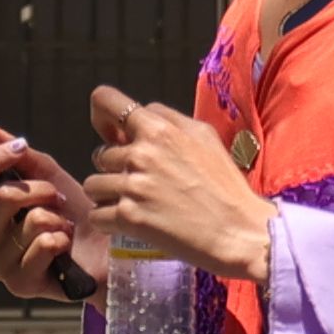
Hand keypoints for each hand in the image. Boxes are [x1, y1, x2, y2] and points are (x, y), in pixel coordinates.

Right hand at [0, 119, 100, 303]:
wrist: (106, 250)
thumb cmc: (74, 214)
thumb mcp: (48, 176)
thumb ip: (17, 155)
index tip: (18, 149)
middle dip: (39, 190)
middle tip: (58, 198)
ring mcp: (0, 264)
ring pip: (26, 222)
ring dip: (55, 217)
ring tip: (64, 225)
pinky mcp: (21, 284)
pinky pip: (41, 246)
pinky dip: (61, 239)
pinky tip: (66, 246)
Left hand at [82, 87, 273, 281]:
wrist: (240, 231)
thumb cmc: (226, 186)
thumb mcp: (205, 137)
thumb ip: (170, 121)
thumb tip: (140, 118)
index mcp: (159, 129)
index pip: (106, 101)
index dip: (103, 118)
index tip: (111, 135)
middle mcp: (141, 154)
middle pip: (101, 154)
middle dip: (115, 168)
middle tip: (141, 183)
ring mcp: (132, 186)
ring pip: (93, 185)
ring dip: (108, 196)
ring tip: (135, 204)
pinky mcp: (129, 217)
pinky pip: (97, 215)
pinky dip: (108, 221)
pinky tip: (130, 223)